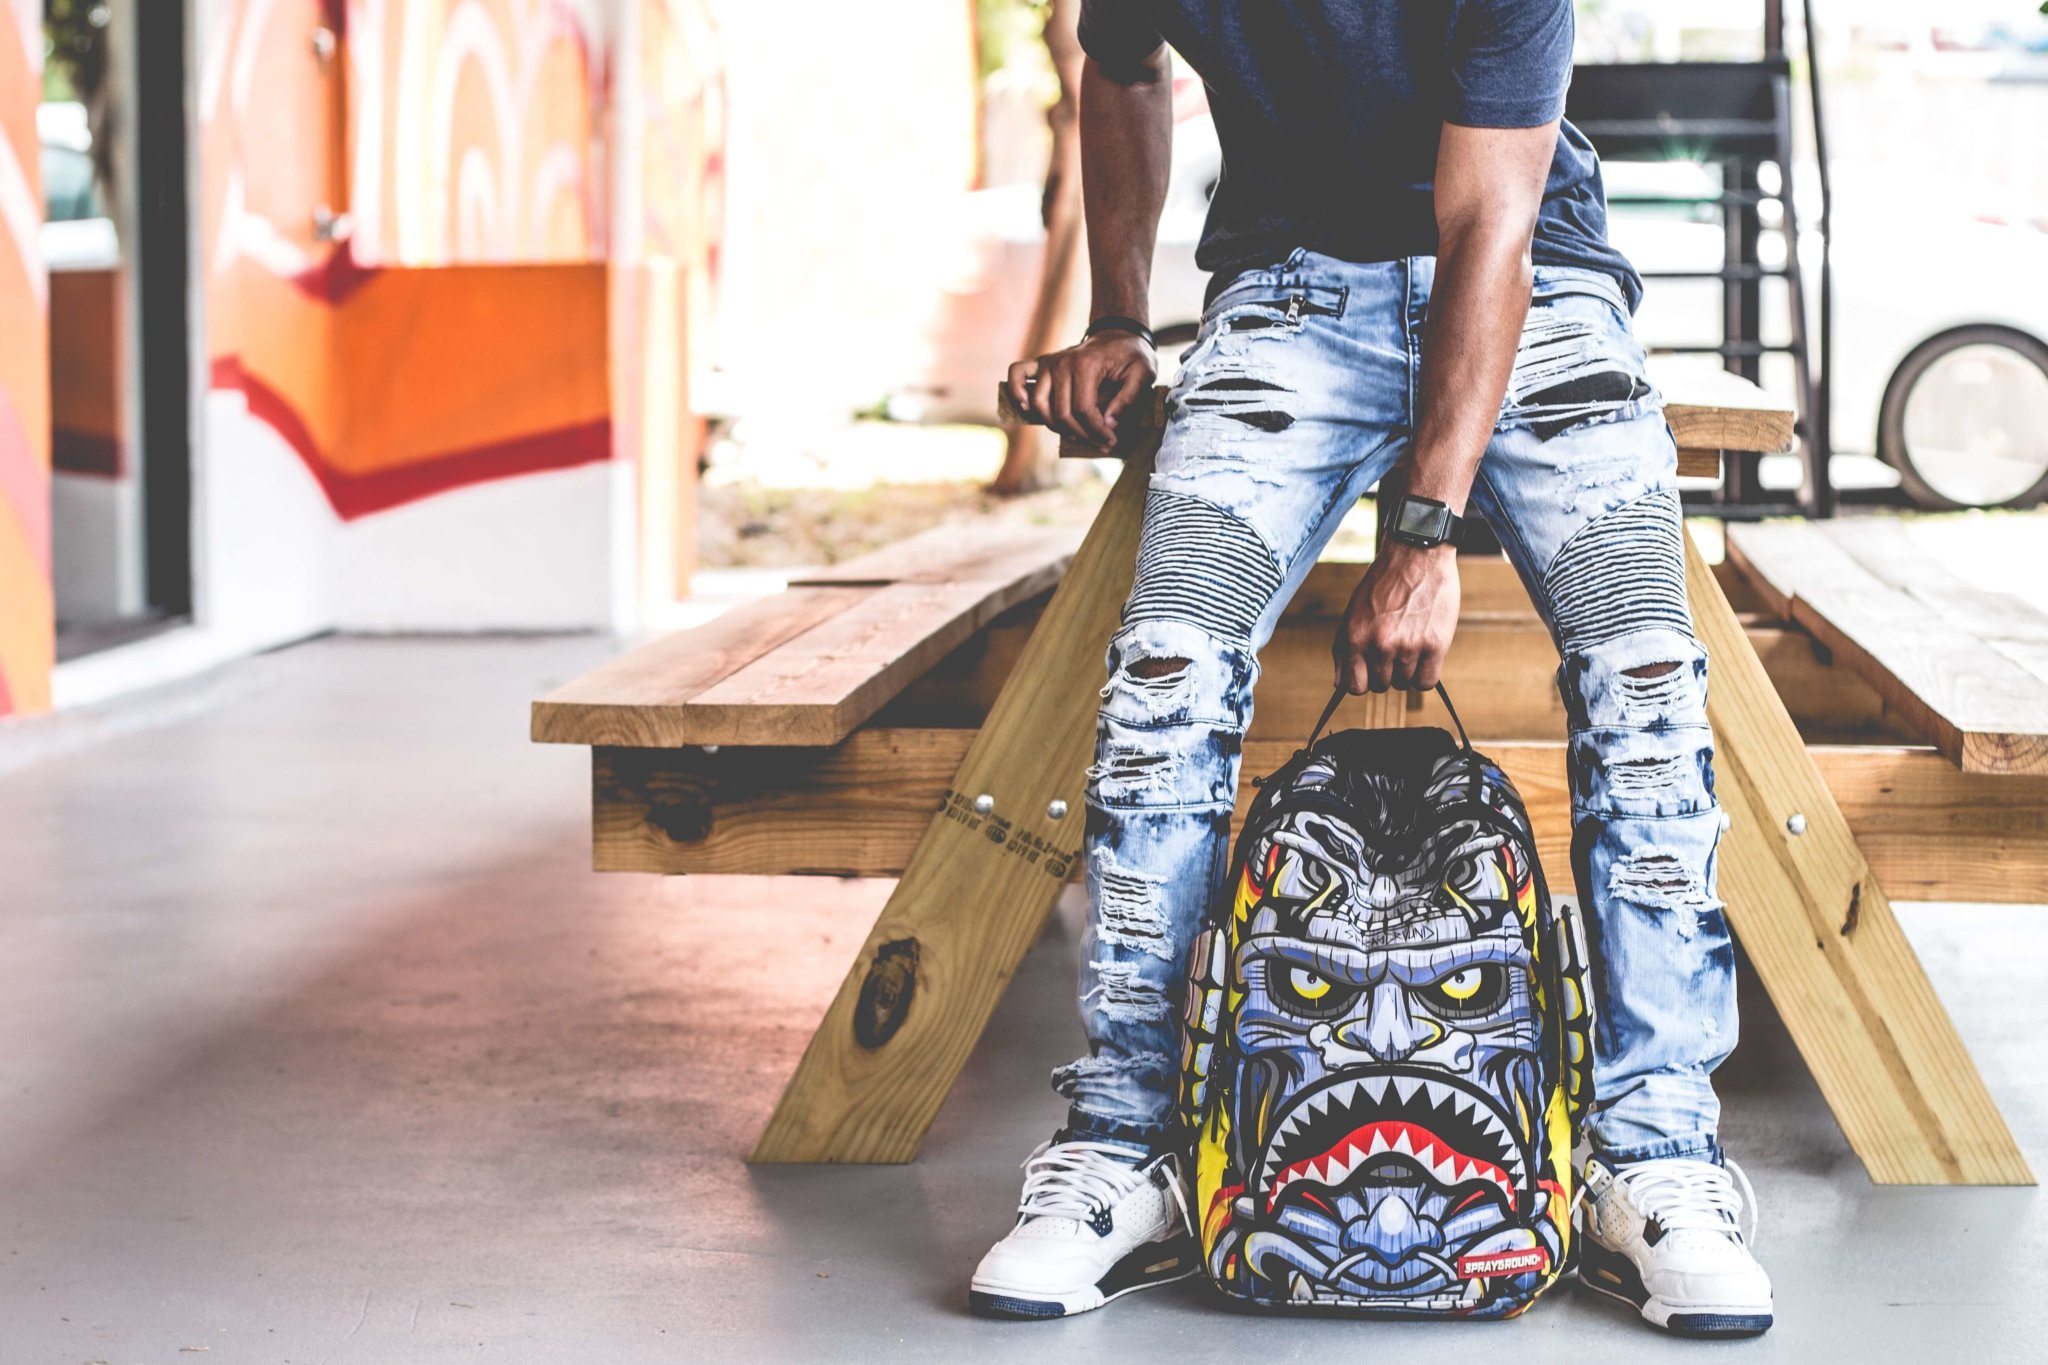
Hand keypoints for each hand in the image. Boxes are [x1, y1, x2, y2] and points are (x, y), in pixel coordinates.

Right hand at [1005, 331, 1155, 448]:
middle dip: (1081, 435)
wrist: (1117, 335)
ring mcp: (1048, 363)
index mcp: (1086, 364)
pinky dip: (1017, 392)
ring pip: (1040, 405)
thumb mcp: (1143, 373)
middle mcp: (1062, 362)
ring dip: (1056, 427)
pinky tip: (1026, 408)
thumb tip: (1108, 425)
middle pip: (1062, 412)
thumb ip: (1129, 399)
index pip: (1084, 409)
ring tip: (1076, 435)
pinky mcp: (1041, 364)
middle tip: (1100, 443)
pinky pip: (1017, 375)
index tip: (1111, 441)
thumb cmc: (1131, 356)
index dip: (1097, 431)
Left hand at [1334, 543, 1461, 692]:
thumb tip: (1339, 684)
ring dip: (1408, 670)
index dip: (1363, 681)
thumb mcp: (1353, 613)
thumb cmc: (1383, 585)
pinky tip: (1424, 654)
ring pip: (1405, 684)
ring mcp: (1408, 646)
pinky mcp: (1435, 645)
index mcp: (1355, 637)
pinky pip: (1427, 681)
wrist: (1417, 555)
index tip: (1370, 672)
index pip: (1354, 687)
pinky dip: (1426, 673)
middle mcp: (1380, 645)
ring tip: (1410, 641)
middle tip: (1394, 647)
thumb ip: (1344, 650)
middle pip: (1381, 686)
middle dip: (1386, 672)